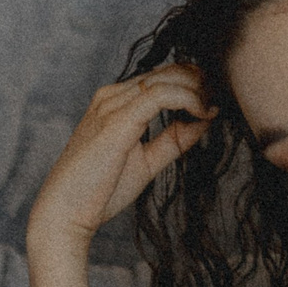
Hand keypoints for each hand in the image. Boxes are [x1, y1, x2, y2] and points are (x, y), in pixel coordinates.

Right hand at [27, 67, 214, 259]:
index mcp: (114, 102)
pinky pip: (160, 94)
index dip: (193, 84)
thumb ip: (173, 140)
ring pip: (166, 78)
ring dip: (198, 88)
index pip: (161, 77)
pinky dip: (188, 99)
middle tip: (221, 99)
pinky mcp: (117, 119)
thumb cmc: (99, 191)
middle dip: (200, 81)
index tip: (215, 102)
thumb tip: (205, 120)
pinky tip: (203, 112)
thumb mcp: (147, 161)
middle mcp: (111, 96)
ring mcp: (111, 104)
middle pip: (166, 71)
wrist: (66, 214)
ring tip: (213, 107)